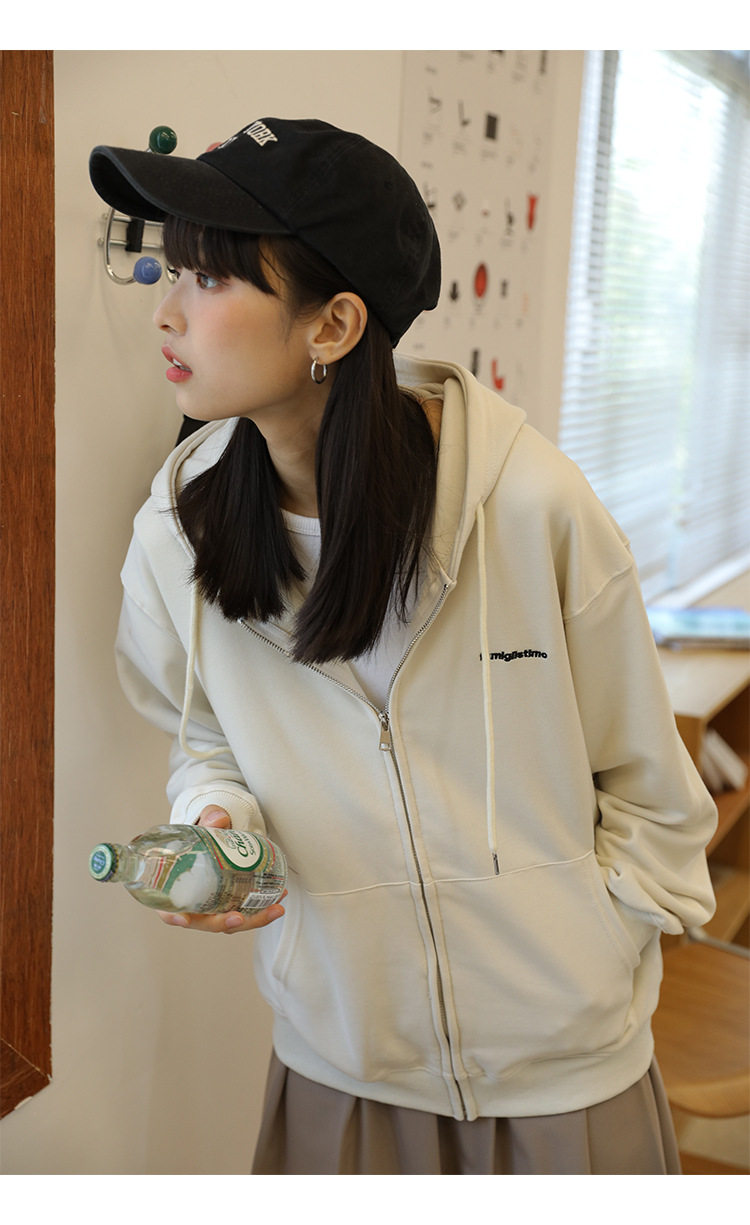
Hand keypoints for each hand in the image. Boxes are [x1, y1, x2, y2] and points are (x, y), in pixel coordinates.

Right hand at [157, 805, 286, 933]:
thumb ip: (209, 819)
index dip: (174, 917)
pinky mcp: (232, 905)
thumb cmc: (201, 837)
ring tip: (274, 908)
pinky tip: (280, 898)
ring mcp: (215, 908)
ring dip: (253, 919)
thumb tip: (219, 819)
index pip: (168, 911)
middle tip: (239, 918)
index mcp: (174, 890)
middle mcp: (194, 905)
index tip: (184, 919)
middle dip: (224, 923)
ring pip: (230, 922)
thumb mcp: (203, 825)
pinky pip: (246, 913)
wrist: (215, 838)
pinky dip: (262, 910)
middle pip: (205, 923)